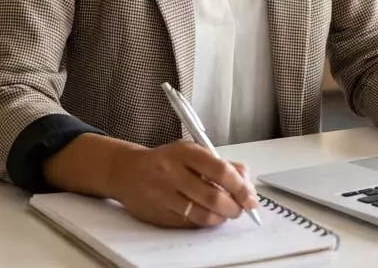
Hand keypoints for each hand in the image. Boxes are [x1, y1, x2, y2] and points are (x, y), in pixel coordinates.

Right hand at [105, 141, 259, 228]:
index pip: (220, 171)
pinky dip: (205, 222)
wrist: (126, 171)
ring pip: (203, 215)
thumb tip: (245, 177)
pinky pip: (190, 224)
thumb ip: (219, 163)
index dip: (240, 187)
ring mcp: (164, 195)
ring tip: (225, 213)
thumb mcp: (190, 152)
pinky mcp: (159, 214)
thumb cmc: (164, 161)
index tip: (250, 196)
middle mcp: (173, 173)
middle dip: (234, 207)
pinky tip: (207, 215)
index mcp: (184, 153)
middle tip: (240, 208)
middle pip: (214, 197)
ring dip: (222, 218)